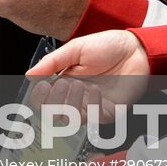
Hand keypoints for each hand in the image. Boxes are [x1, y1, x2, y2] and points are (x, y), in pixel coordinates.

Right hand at [28, 29, 150, 118]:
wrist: (136, 49)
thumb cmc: (108, 46)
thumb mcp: (75, 49)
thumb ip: (52, 62)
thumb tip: (30, 75)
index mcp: (64, 80)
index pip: (44, 99)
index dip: (40, 98)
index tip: (42, 87)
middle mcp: (76, 96)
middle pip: (54, 113)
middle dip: (55, 101)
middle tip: (63, 84)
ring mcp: (92, 105)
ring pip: (72, 119)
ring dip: (72, 104)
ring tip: (80, 85)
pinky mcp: (109, 111)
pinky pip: (94, 118)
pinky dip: (92, 106)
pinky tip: (96, 90)